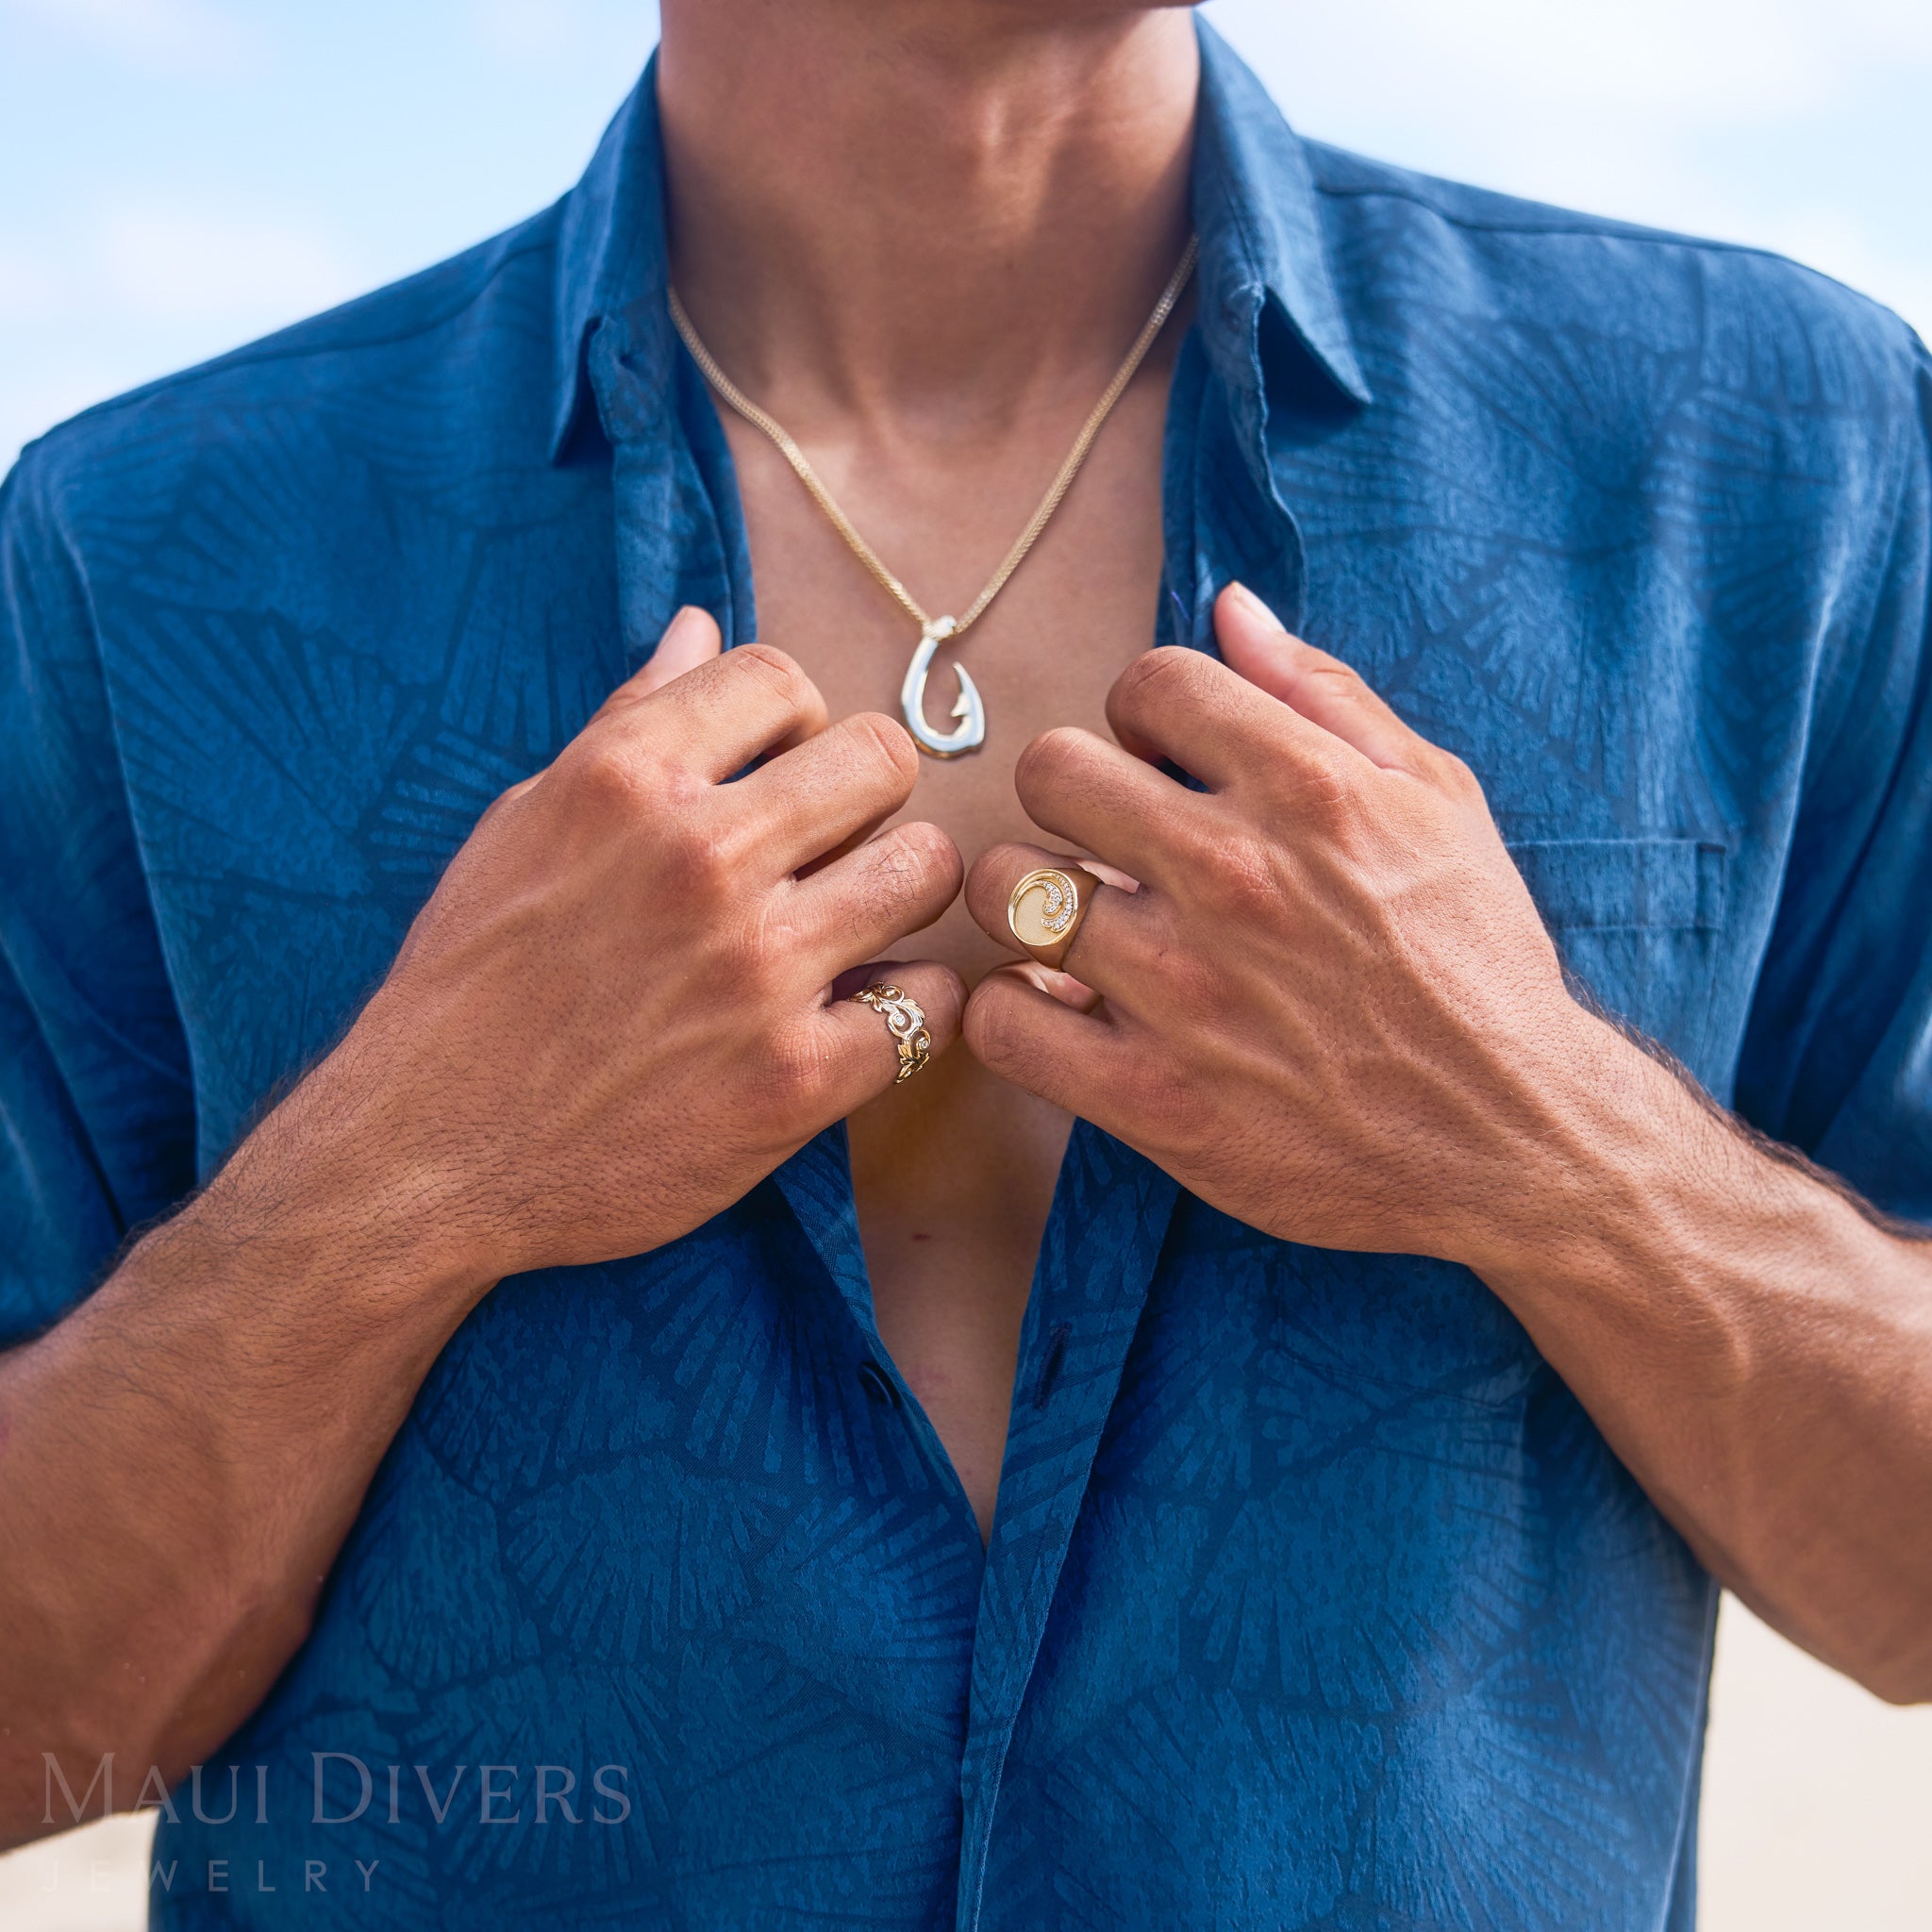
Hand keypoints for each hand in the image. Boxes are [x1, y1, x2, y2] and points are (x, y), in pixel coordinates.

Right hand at [265, 607, 963, 1279]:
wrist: (425, 1153)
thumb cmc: (470, 982)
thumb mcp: (523, 825)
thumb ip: (628, 721)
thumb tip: (698, 624)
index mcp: (626, 778)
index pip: (782, 676)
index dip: (797, 721)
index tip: (781, 771)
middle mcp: (701, 858)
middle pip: (884, 757)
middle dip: (869, 796)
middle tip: (832, 850)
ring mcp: (756, 972)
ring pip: (927, 869)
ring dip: (900, 894)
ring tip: (852, 929)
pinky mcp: (795, 1080)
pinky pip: (930, 1006)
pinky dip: (908, 1012)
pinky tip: (857, 1018)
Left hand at [962, 583, 1595, 1264]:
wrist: (1513, 1134)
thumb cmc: (1477, 959)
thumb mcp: (1437, 801)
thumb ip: (1324, 695)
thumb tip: (1227, 606)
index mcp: (1308, 790)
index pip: (1148, 681)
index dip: (1144, 712)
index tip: (1163, 759)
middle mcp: (1235, 877)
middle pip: (1048, 769)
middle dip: (1072, 789)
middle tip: (1109, 837)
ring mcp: (1184, 992)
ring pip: (1007, 891)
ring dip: (1032, 899)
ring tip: (1079, 924)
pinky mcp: (1153, 1098)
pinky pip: (1004, 1024)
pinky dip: (1016, 1013)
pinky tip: (1063, 1010)